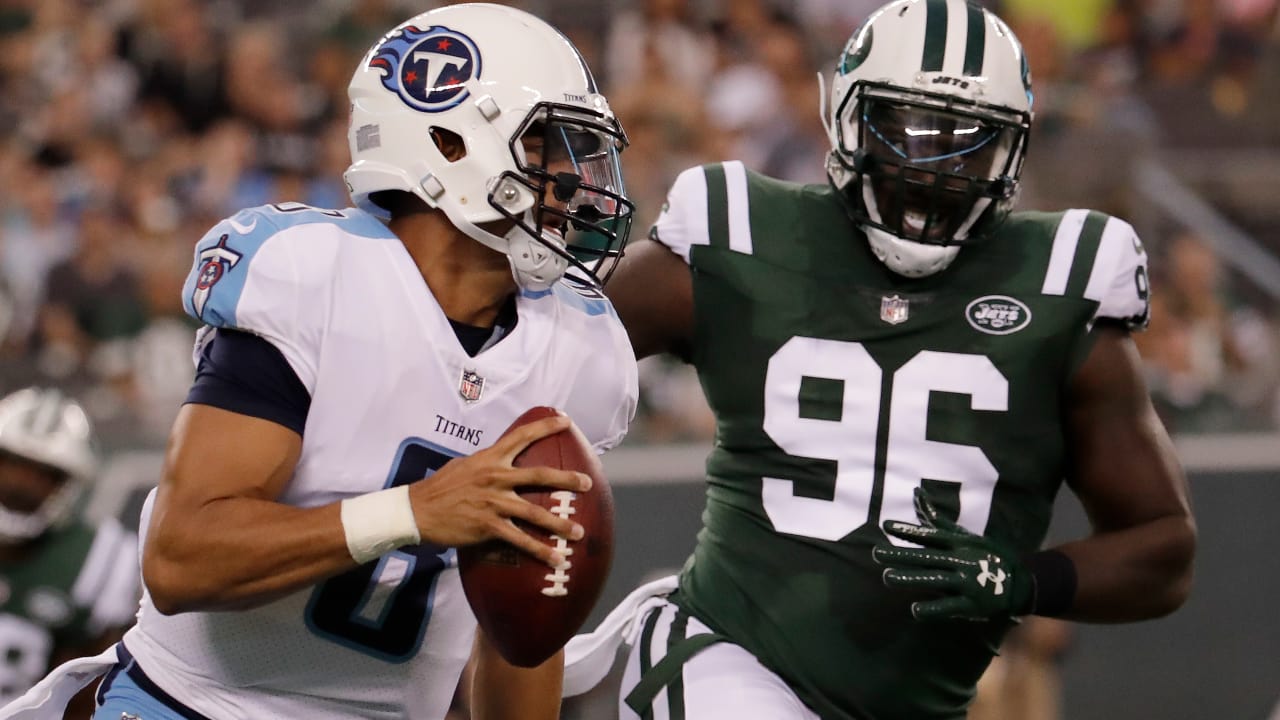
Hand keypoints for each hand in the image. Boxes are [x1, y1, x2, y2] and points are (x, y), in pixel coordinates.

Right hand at [408, 413, 588, 566]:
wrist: (417, 510)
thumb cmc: (441, 487)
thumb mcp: (465, 465)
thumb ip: (487, 462)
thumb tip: (503, 459)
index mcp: (490, 458)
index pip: (521, 436)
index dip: (545, 426)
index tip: (566, 420)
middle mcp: (495, 477)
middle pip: (539, 475)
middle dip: (567, 480)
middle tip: (588, 483)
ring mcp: (493, 502)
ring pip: (535, 512)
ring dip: (559, 524)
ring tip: (578, 532)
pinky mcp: (488, 526)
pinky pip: (520, 540)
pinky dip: (540, 550)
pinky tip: (555, 558)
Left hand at [872, 487, 1032, 621]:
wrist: (1020, 582)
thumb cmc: (985, 554)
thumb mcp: (965, 534)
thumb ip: (937, 519)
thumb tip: (916, 494)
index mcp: (960, 543)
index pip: (931, 535)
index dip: (909, 530)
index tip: (886, 526)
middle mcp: (962, 560)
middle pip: (927, 557)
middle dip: (901, 555)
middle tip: (876, 553)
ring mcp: (967, 582)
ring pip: (935, 579)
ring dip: (910, 578)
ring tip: (887, 577)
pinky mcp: (972, 605)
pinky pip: (950, 607)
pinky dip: (933, 609)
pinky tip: (914, 610)